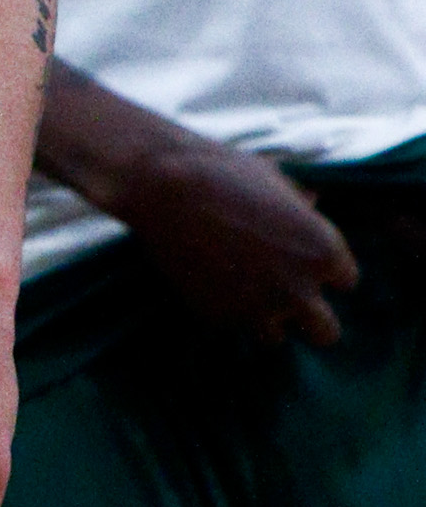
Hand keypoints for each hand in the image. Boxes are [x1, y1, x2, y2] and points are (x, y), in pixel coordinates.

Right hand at [109, 131, 359, 346]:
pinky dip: (226, 309)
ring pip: (277, 336)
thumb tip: (311, 203)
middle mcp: (299, 289)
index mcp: (324, 251)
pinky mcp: (219, 316)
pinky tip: (209, 280)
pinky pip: (233, 326)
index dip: (322, 268)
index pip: (347, 281)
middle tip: (282, 290)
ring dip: (264, 317)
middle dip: (307, 313)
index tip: (299, 256)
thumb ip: (298, 202)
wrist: (158, 184)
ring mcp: (258, 308)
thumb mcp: (272, 177)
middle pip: (326, 332)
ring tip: (239, 288)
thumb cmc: (219, 170)